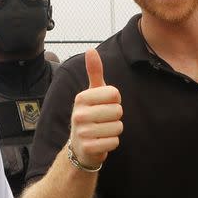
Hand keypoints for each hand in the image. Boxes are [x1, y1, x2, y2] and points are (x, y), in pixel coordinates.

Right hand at [69, 49, 122, 168]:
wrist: (79, 146)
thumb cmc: (90, 114)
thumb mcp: (92, 93)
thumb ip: (94, 72)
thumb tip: (90, 49)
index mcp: (81, 98)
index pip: (115, 94)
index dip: (115, 101)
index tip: (104, 105)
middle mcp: (79, 114)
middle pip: (118, 111)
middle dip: (116, 117)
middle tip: (104, 120)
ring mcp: (82, 132)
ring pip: (118, 127)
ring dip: (115, 130)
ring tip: (102, 131)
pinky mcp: (88, 147)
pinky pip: (114, 142)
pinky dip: (112, 143)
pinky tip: (101, 142)